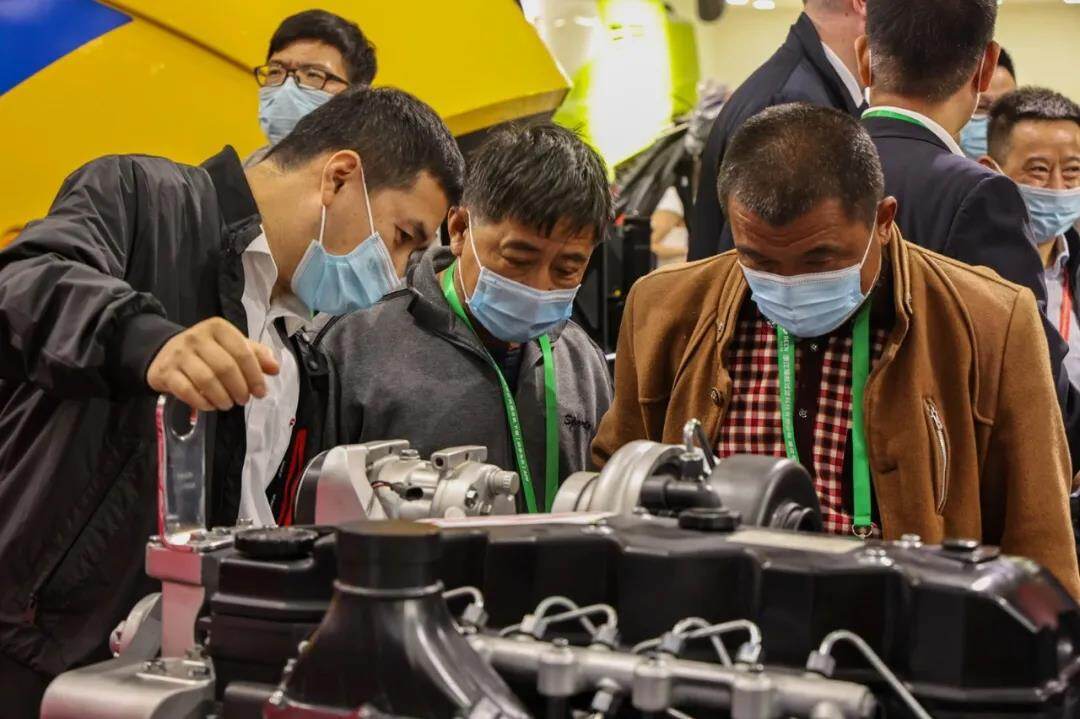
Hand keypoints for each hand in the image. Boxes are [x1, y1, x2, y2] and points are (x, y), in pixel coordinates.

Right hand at [147, 317, 279, 410]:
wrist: (165, 353)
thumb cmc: (207, 351)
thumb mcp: (232, 346)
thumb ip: (255, 355)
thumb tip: (275, 368)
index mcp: (218, 328)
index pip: (242, 351)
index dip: (255, 375)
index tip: (260, 392)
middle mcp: (197, 337)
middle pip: (226, 367)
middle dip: (240, 388)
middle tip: (244, 400)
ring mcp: (179, 354)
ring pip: (206, 380)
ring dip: (222, 397)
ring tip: (228, 404)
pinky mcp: (166, 372)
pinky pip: (187, 391)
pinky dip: (202, 402)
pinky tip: (210, 406)